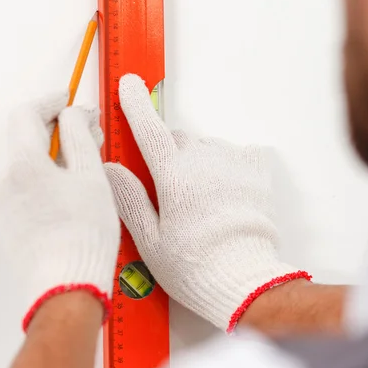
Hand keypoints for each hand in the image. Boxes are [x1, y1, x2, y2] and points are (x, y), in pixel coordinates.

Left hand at [0, 93, 118, 330]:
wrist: (65, 286)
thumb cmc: (83, 237)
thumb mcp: (91, 176)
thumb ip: (80, 135)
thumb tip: (76, 113)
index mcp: (22, 166)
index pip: (28, 114)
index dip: (50, 101)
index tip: (68, 100)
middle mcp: (3, 182)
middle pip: (26, 138)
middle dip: (56, 127)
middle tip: (85, 129)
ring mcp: (0, 203)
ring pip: (25, 162)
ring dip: (51, 153)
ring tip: (82, 162)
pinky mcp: (5, 221)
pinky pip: (22, 185)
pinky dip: (42, 176)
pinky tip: (67, 187)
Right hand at [105, 75, 309, 331]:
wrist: (246, 282)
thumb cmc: (194, 266)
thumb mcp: (151, 240)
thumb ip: (129, 199)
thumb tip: (110, 168)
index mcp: (174, 174)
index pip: (149, 129)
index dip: (136, 105)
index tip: (129, 84)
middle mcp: (204, 159)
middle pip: (177, 139)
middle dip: (167, 154)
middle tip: (169, 190)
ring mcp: (233, 162)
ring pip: (206, 146)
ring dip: (198, 161)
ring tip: (202, 199)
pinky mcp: (257, 171)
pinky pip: (239, 152)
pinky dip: (229, 163)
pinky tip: (228, 187)